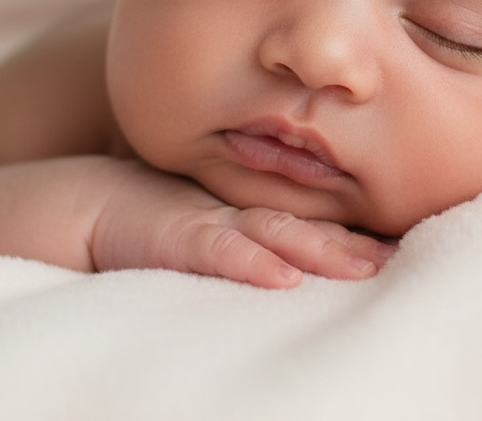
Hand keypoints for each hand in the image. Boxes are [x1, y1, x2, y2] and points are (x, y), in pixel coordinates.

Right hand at [90, 160, 395, 287]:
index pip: (308, 227)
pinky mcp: (172, 235)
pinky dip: (250, 262)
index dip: (353, 237)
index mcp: (244, 218)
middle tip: (400, 258)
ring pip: (274, 234)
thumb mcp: (200, 234)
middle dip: (353, 245)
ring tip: (366, 266)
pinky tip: (282, 276)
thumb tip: (288, 272)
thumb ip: (241, 242)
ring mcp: (207, 222)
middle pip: (304, 229)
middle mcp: (235, 217)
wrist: (81, 204)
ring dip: (320, 251)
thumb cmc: (143, 223)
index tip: (398, 249)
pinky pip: (217, 250)